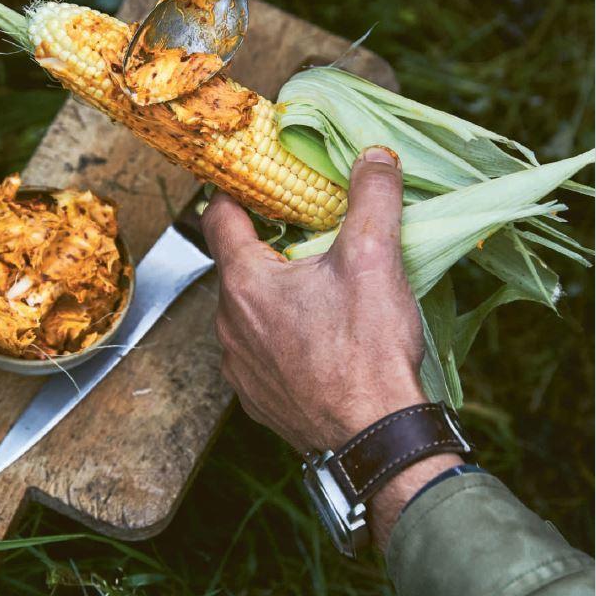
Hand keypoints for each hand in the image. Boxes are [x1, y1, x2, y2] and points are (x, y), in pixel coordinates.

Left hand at [201, 146, 425, 452]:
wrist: (373, 438)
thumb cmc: (366, 351)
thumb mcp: (375, 258)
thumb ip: (371, 198)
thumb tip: (373, 157)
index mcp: (246, 283)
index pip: (220, 218)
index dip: (236, 191)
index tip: (254, 179)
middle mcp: (230, 326)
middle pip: (241, 267)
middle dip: (273, 249)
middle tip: (315, 238)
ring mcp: (241, 369)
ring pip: (252, 314)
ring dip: (280, 298)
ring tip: (327, 294)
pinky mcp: (260, 401)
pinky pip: (264, 355)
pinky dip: (286, 341)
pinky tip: (325, 343)